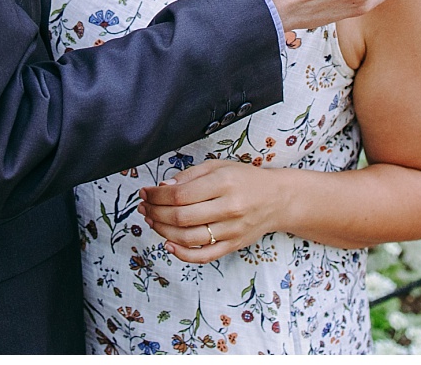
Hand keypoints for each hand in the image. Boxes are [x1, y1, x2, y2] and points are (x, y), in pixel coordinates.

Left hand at [138, 160, 286, 263]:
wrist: (277, 199)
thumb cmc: (245, 179)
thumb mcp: (219, 166)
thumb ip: (190, 175)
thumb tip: (163, 186)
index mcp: (223, 183)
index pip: (180, 194)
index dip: (157, 195)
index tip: (145, 192)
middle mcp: (228, 207)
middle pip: (181, 217)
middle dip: (155, 212)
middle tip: (143, 207)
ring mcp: (231, 230)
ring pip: (188, 237)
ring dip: (162, 231)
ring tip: (151, 221)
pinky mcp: (233, 245)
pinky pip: (204, 255)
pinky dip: (182, 254)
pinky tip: (168, 244)